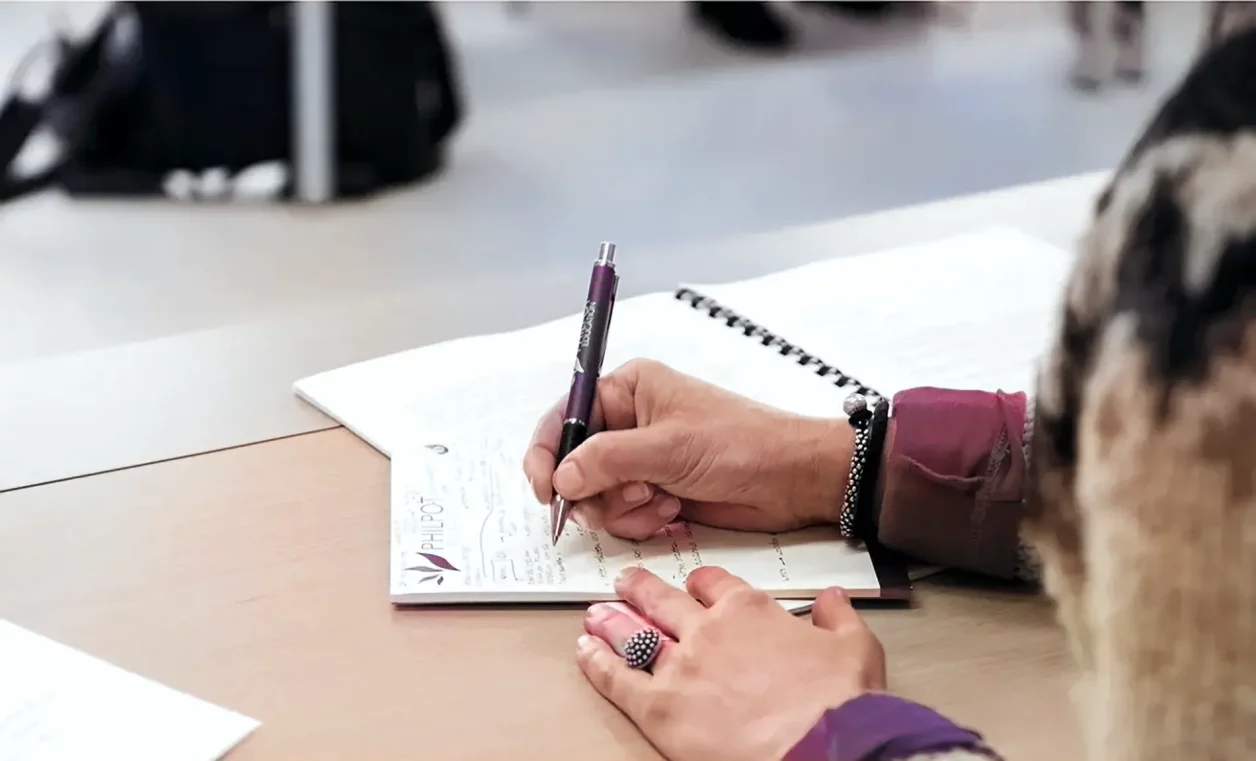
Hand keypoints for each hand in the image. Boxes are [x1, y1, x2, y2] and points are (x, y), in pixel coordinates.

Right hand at [523, 359, 851, 538]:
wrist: (792, 480)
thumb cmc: (743, 444)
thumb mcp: (669, 447)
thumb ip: (607, 459)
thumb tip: (562, 476)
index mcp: (627, 390)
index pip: (564, 417)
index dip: (547, 454)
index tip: (548, 490)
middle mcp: (628, 422)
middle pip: (574, 466)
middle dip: (597, 491)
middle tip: (631, 495)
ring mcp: (641, 459)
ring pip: (596, 497)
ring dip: (624, 509)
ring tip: (661, 500)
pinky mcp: (654, 490)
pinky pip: (621, 516)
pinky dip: (640, 521)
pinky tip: (673, 511)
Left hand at [577, 566, 885, 760]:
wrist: (821, 748)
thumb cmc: (839, 705)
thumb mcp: (856, 648)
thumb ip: (838, 617)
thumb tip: (833, 599)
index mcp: (751, 611)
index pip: (715, 585)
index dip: (701, 583)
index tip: (695, 584)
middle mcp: (708, 631)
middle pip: (664, 600)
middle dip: (642, 588)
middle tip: (627, 582)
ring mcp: (680, 667)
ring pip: (634, 632)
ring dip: (612, 620)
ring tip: (596, 613)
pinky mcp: (659, 707)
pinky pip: (617, 678)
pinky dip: (597, 662)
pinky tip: (585, 652)